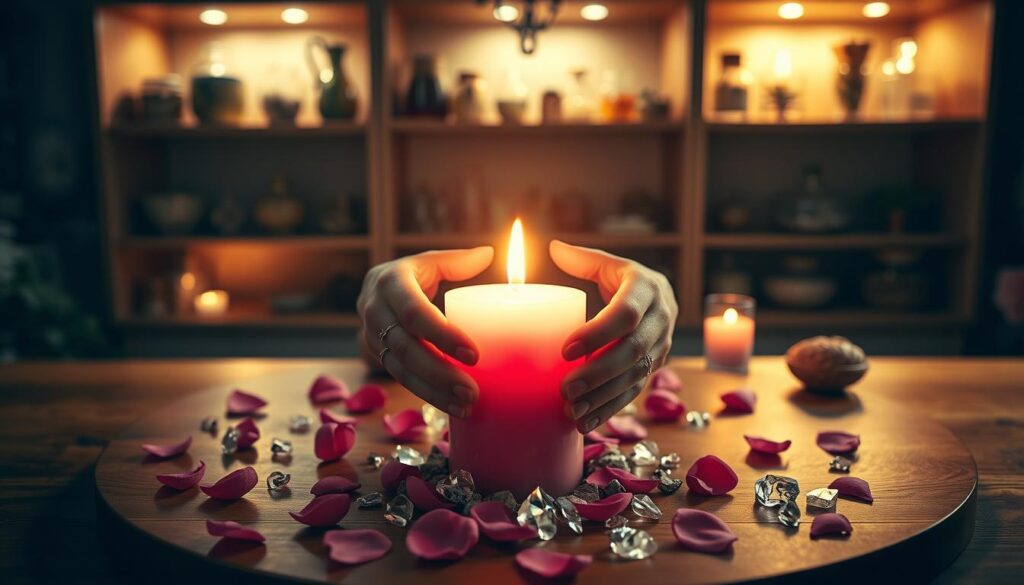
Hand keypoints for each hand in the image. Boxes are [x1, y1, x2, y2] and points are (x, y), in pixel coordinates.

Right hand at [357, 247, 493, 418]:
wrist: (375, 288)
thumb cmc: (414, 273)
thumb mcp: (431, 261)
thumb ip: (459, 261)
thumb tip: (488, 253)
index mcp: (390, 282)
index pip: (414, 312)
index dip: (442, 335)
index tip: (474, 355)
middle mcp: (374, 309)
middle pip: (405, 348)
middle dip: (439, 373)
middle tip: (472, 391)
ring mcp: (369, 335)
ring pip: (400, 370)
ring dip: (434, 392)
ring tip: (466, 406)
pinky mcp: (374, 354)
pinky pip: (400, 378)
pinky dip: (427, 394)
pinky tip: (452, 406)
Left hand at [550, 240, 677, 432]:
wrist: (660, 297)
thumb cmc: (623, 278)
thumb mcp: (608, 264)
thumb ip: (581, 259)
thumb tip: (552, 247)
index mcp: (647, 288)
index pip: (626, 314)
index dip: (598, 333)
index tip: (566, 349)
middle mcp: (661, 318)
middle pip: (632, 351)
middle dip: (598, 373)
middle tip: (565, 388)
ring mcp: (662, 346)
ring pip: (635, 376)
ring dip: (603, 397)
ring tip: (571, 410)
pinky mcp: (656, 367)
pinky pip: (635, 391)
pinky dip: (610, 409)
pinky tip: (586, 422)